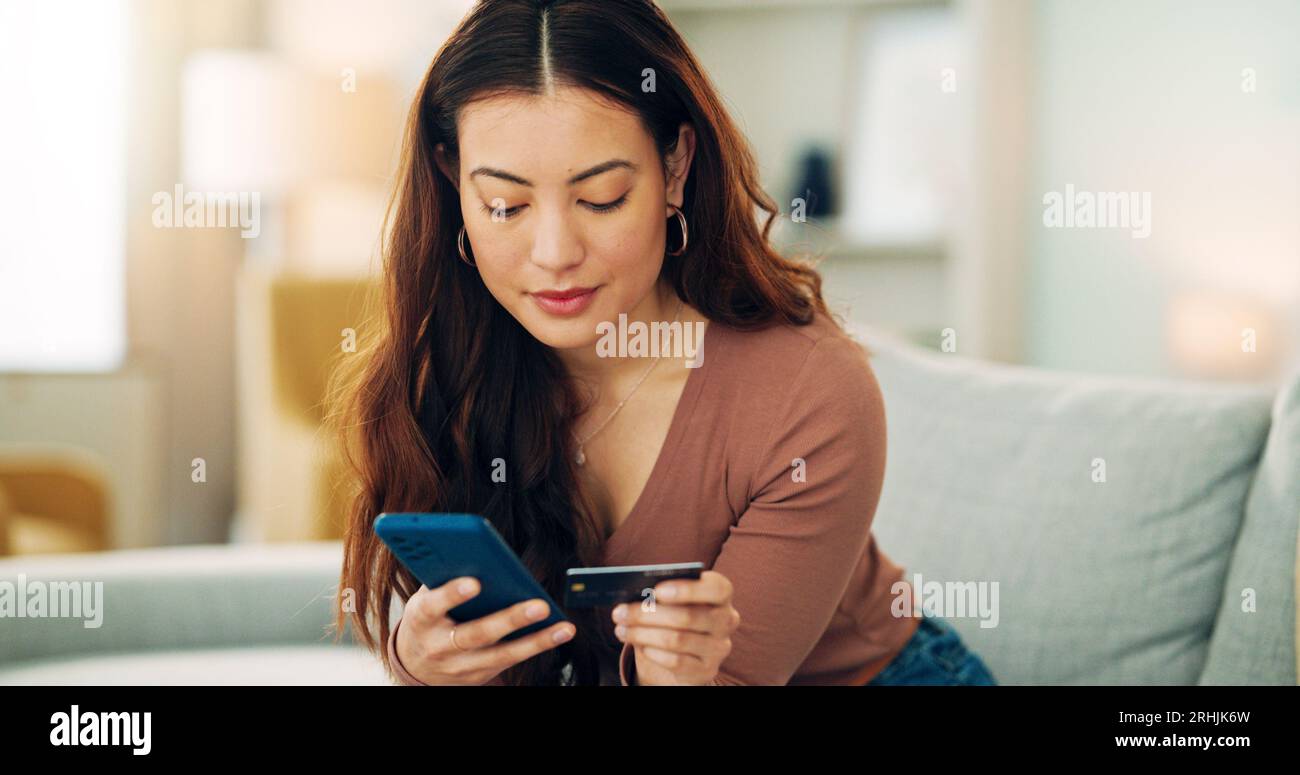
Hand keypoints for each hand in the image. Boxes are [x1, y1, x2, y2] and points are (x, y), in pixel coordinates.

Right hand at [395, 577, 575, 685]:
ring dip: (536, 641)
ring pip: (502, 655)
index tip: (475, 582)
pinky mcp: (480, 676)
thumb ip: (445, 578)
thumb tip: (480, 552)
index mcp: (421, 620)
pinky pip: (512, 661)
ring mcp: (461, 666)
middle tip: (539, 605)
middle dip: (509, 620)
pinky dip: (537, 645)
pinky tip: (560, 631)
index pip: (434, 606)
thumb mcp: (426, 597)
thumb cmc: (427, 618)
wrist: (416, 666)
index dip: (452, 595)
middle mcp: (440, 647)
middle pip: (476, 634)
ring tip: (564, 627)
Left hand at [613, 570, 739, 684]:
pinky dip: (653, 652)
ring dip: (642, 634)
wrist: (689, 651)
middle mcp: (726, 620)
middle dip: (647, 614)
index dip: (687, 589)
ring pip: (677, 640)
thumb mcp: (674, 601)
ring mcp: (719, 647)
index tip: (657, 591)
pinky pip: (676, 662)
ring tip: (621, 629)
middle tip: (620, 613)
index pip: (717, 588)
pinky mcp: (708, 670)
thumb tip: (633, 597)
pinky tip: (640, 646)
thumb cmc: (677, 615)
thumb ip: (661, 595)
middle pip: (687, 616)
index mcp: (721, 595)